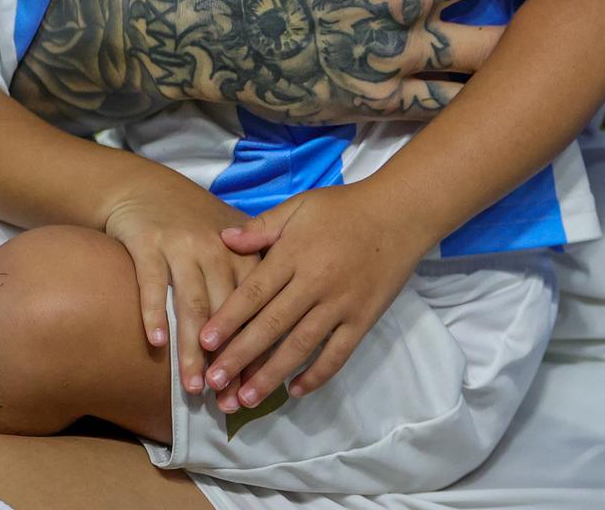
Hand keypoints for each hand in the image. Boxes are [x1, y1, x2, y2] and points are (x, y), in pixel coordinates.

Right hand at [98, 176, 252, 395]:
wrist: (144, 188)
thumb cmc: (192, 221)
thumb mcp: (230, 240)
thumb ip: (251, 276)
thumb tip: (276, 328)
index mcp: (241, 252)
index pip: (256, 306)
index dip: (257, 347)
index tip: (257, 387)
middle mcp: (215, 248)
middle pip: (226, 312)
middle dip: (228, 358)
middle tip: (228, 399)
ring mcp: (181, 246)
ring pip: (191, 303)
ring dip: (192, 348)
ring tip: (195, 386)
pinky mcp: (147, 244)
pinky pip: (151, 282)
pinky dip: (153, 311)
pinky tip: (156, 342)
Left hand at [197, 183, 431, 409]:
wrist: (401, 213)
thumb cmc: (344, 208)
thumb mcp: (300, 206)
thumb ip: (262, 225)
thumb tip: (224, 239)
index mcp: (295, 254)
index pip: (254, 292)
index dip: (228, 319)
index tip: (203, 342)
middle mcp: (316, 282)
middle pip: (272, 325)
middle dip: (240, 356)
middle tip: (214, 381)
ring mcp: (341, 304)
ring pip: (301, 346)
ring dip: (271, 375)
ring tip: (245, 399)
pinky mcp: (363, 319)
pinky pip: (338, 354)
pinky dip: (317, 375)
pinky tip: (295, 391)